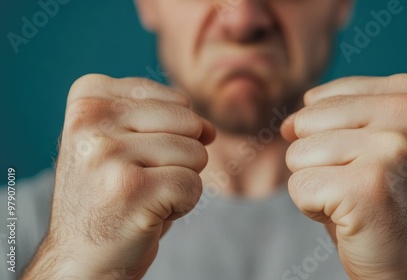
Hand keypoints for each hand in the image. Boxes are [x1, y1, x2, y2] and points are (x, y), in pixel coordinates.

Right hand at [24, 74, 214, 278]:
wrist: (82, 257)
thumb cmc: (113, 195)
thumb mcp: (127, 139)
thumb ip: (168, 118)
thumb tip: (210, 129)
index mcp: (89, 95)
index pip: (176, 99)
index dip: (169, 135)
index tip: (131, 158)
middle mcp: (91, 117)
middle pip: (189, 122)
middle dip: (180, 157)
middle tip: (140, 181)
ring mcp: (108, 152)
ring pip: (196, 153)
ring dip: (180, 182)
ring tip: (142, 196)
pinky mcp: (130, 188)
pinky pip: (194, 185)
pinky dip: (182, 205)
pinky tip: (147, 214)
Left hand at [281, 74, 406, 278]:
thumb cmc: (383, 197)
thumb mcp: (369, 139)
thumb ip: (333, 116)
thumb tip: (287, 125)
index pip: (317, 99)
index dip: (326, 137)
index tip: (364, 162)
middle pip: (305, 122)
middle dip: (316, 160)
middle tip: (356, 184)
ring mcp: (391, 150)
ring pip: (297, 154)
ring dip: (317, 185)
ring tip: (354, 199)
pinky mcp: (368, 186)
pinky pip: (299, 186)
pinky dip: (313, 208)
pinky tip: (349, 217)